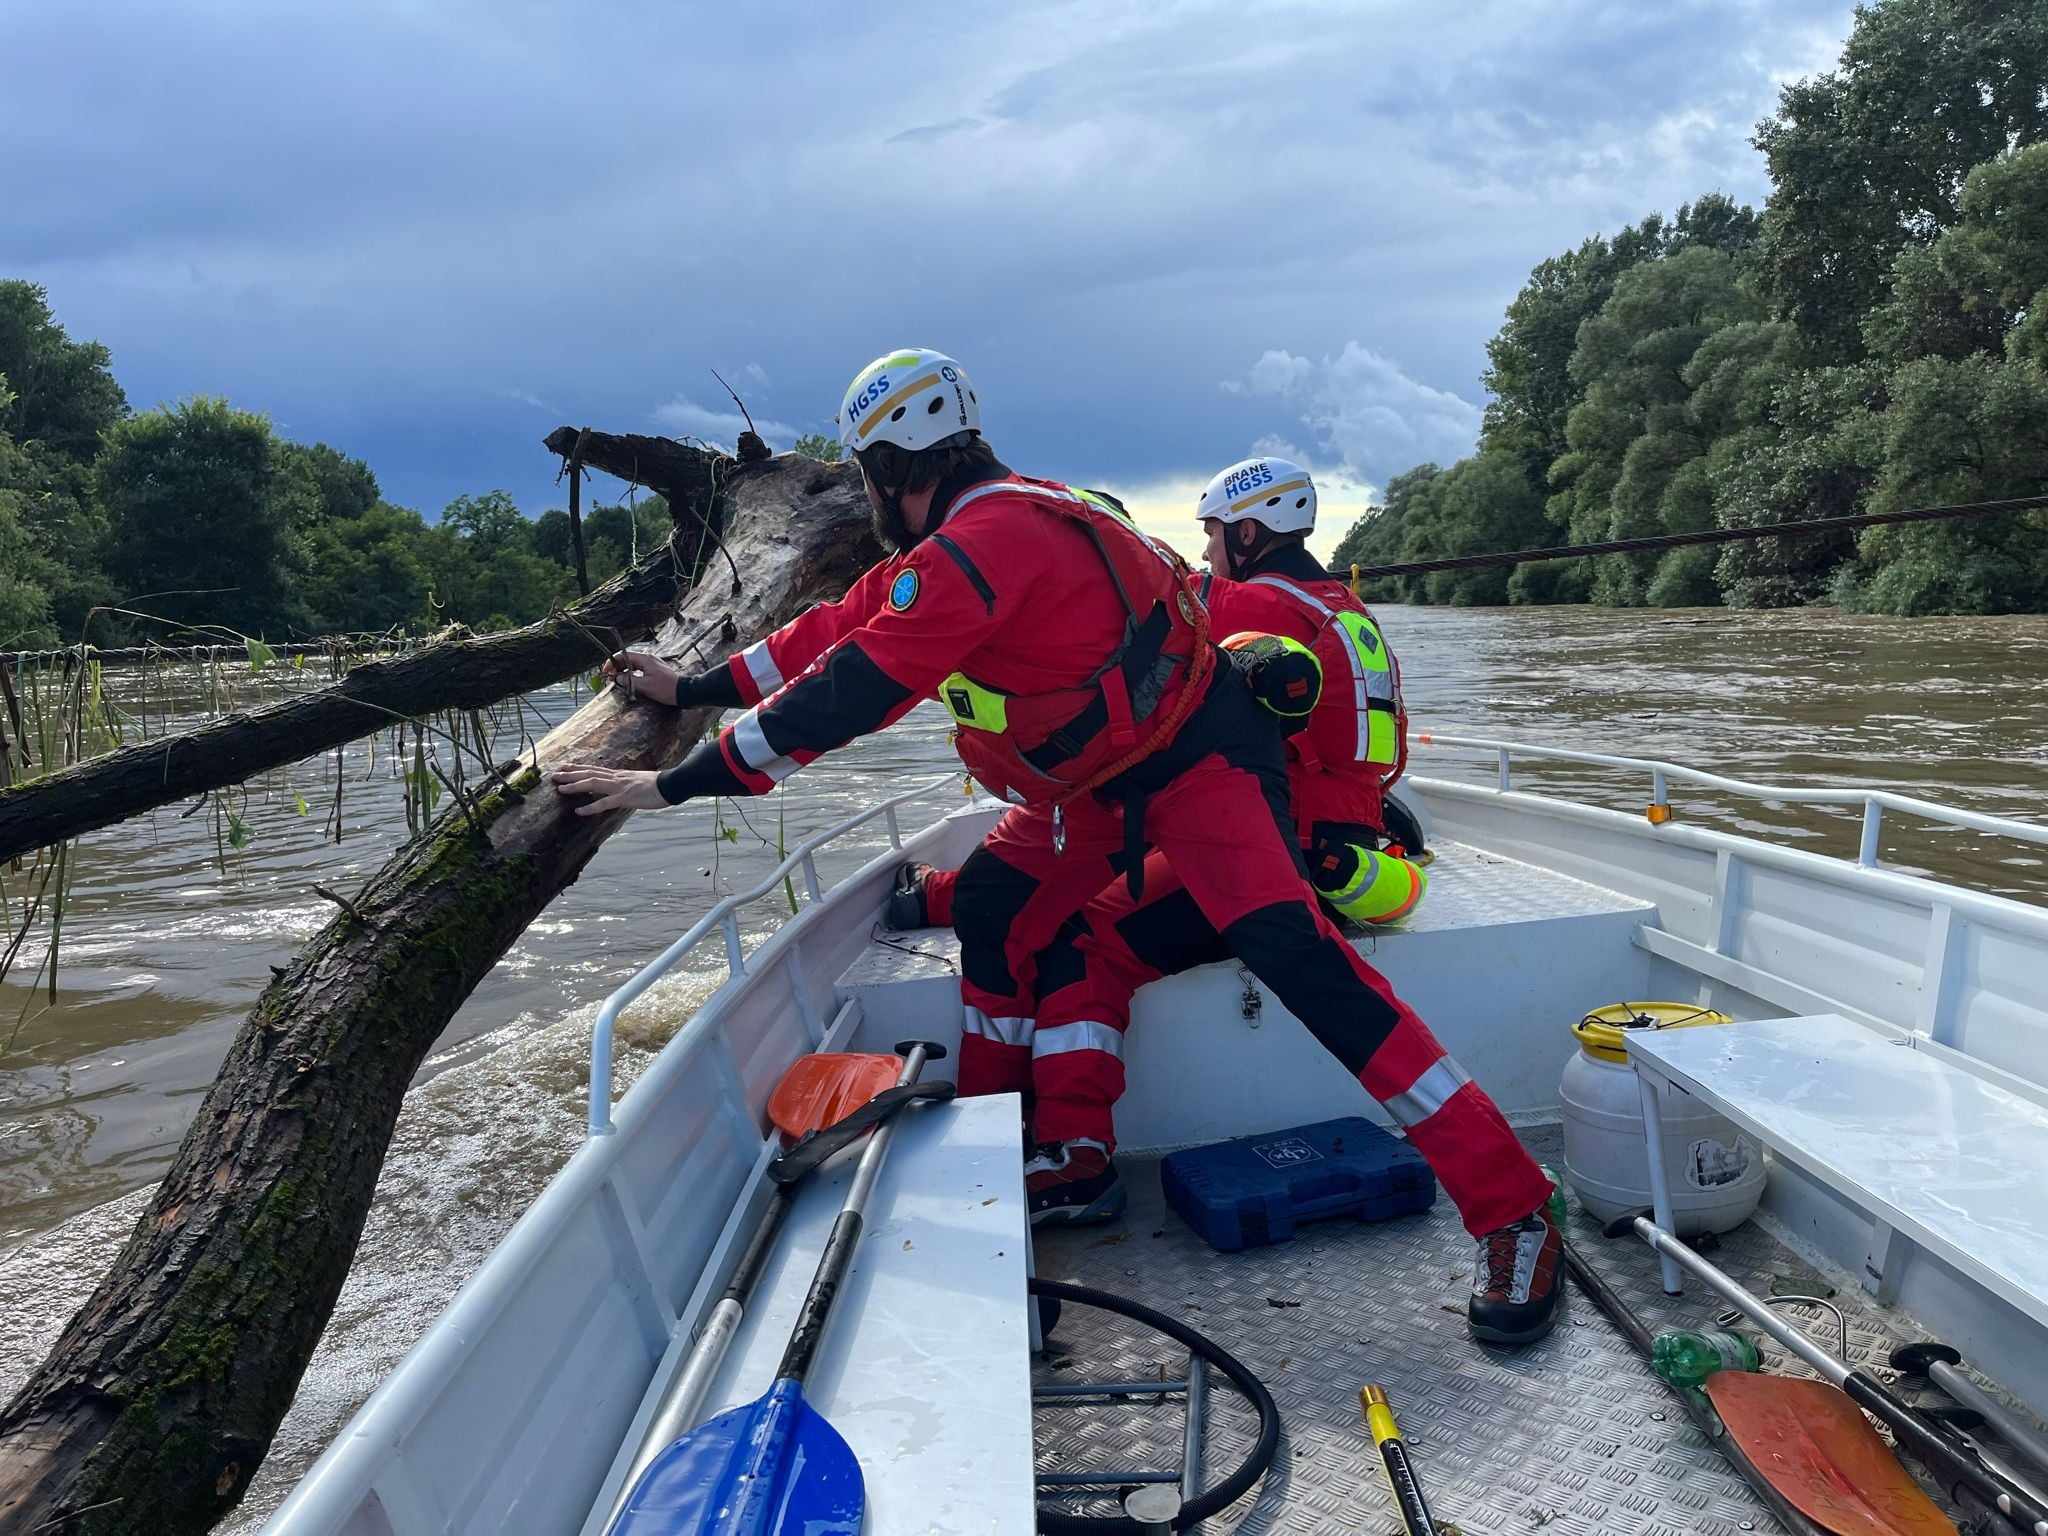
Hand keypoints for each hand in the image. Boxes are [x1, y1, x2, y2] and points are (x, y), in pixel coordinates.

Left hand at [550, 764, 670, 814]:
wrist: (672, 783)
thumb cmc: (659, 785)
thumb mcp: (640, 781)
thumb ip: (628, 784)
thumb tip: (622, 788)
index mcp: (620, 774)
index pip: (595, 769)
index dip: (578, 768)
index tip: (565, 767)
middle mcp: (617, 778)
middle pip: (589, 774)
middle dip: (570, 774)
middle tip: (554, 775)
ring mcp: (620, 787)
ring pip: (593, 784)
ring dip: (575, 786)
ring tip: (560, 789)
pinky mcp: (625, 798)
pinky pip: (604, 803)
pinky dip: (590, 807)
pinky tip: (579, 811)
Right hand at [601, 650, 681, 705]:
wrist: (684, 692)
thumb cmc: (666, 689)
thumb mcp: (644, 686)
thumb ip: (629, 680)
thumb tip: (617, 678)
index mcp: (645, 659)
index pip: (623, 656)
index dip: (612, 663)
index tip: (605, 671)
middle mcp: (648, 659)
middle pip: (627, 659)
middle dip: (616, 667)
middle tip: (609, 677)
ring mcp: (652, 665)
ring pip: (633, 665)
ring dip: (623, 671)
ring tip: (617, 680)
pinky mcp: (655, 671)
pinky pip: (639, 670)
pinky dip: (631, 674)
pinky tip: (629, 682)